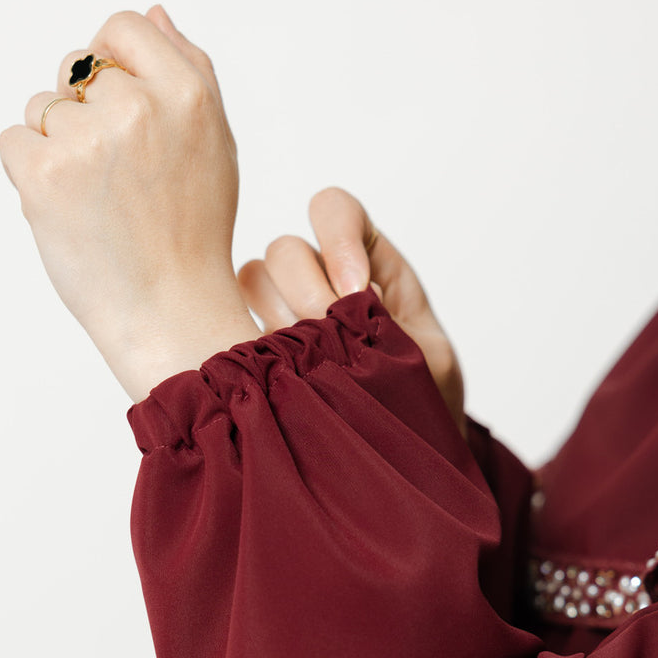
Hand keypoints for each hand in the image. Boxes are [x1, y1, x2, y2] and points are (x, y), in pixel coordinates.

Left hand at [0, 6, 259, 400]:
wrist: (168, 312)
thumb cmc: (193, 231)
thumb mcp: (215, 144)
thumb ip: (190, 71)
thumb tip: (152, 13)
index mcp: (187, 93)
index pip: (121, 28)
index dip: (112, 64)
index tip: (119, 110)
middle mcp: (138, 108)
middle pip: (76, 68)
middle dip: (83, 110)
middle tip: (115, 175)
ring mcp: (87, 140)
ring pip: (41, 107)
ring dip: (54, 145)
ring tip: (94, 199)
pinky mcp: (43, 174)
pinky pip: (13, 142)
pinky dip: (28, 174)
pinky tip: (67, 211)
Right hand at [237, 188, 464, 432]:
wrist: (402, 447)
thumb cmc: (421, 394)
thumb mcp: (427, 357)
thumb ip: (389, 324)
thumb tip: (342, 304)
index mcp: (364, 259)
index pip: (334, 211)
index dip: (339, 240)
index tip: (360, 294)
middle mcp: (317, 276)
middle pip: (285, 250)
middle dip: (309, 292)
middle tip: (333, 343)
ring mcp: (280, 311)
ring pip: (253, 282)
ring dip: (281, 322)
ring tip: (311, 367)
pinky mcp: (254, 349)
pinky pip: (231, 327)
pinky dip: (255, 348)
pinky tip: (284, 380)